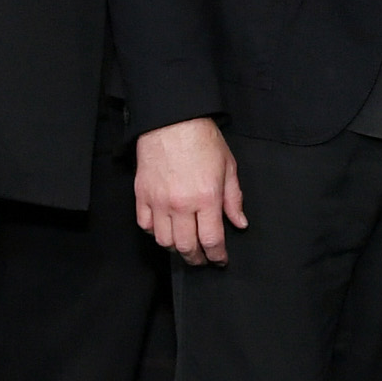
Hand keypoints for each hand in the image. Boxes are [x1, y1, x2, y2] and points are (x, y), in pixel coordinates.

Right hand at [134, 117, 243, 265]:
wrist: (172, 120)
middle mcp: (181, 204)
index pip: (212, 240)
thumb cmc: (202, 139)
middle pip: (186, 246)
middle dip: (196, 258)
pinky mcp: (142, 194)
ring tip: (184, 246)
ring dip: (175, 248)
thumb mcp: (228, 167)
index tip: (220, 260)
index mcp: (206, 198)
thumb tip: (239, 222)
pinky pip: (145, 225)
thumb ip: (233, 199)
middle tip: (202, 259)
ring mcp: (159, 201)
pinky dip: (154, 232)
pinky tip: (164, 229)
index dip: (217, 256)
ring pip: (164, 241)